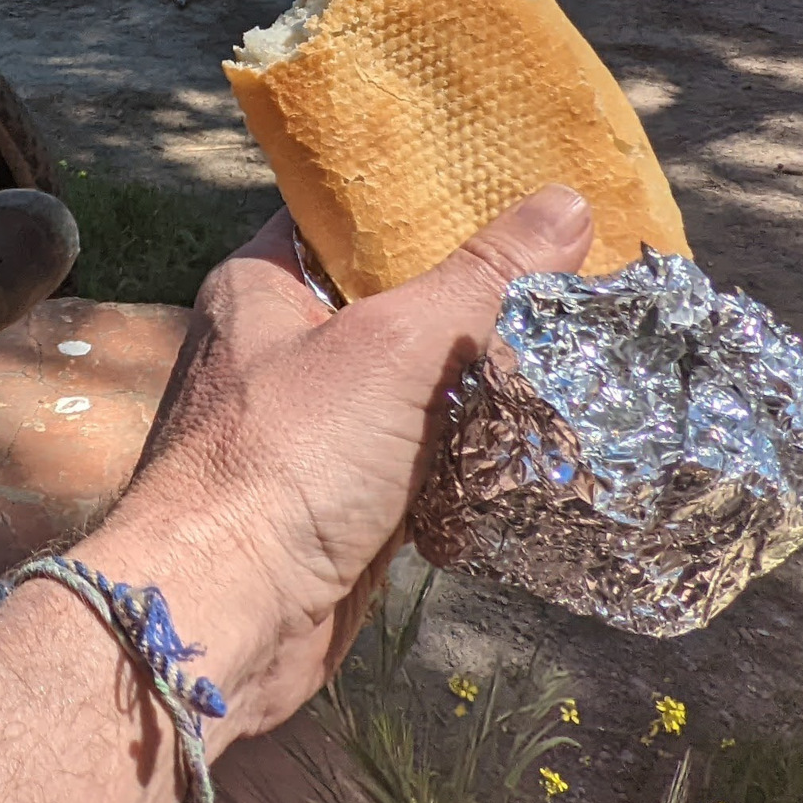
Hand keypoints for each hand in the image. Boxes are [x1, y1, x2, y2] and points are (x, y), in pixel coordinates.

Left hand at [88, 187, 593, 742]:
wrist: (224, 615)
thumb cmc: (283, 462)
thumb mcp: (393, 346)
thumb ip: (481, 277)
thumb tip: (568, 203)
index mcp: (262, 284)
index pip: (353, 218)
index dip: (431, 199)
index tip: (520, 186)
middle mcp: (280, 349)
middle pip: (397, 302)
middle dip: (478, 298)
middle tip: (576, 269)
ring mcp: (311, 430)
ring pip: (416, 387)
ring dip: (484, 383)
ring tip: (578, 344)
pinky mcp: (341, 501)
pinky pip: (421, 460)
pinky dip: (471, 456)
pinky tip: (540, 438)